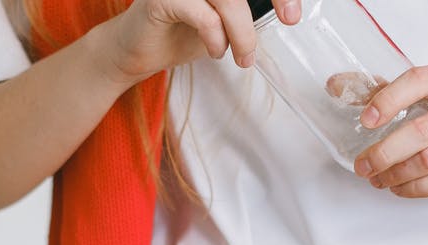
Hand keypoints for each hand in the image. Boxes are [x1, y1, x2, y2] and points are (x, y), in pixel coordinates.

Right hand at [99, 0, 299, 84]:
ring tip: (242, 55)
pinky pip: (204, 15)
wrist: (133, 54)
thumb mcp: (224, 20)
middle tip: (290, 18)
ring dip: (242, 30)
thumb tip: (286, 7)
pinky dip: (216, 36)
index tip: (294, 10)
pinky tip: (215, 50)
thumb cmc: (176, 33)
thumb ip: (246, 9)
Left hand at [352, 64, 427, 198]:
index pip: (419, 80)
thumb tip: (335, 85)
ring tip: (378, 180)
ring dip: (397, 174)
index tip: (366, 120)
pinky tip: (400, 188)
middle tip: (363, 166)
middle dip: (385, 153)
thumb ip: (385, 93)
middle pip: (422, 131)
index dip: (389, 99)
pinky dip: (416, 188)